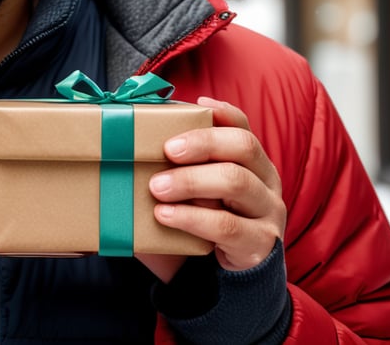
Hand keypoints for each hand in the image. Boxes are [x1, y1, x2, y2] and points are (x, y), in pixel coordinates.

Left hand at [137, 96, 285, 281]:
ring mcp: (268, 212)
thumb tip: (121, 143)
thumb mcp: (188, 194)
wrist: (220, 284)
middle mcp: (266, 181)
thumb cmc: (197, 226)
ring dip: (191, 180)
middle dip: (202, 142)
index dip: (222, 112)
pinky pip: (227, 226)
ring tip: (156, 187)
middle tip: (167, 150)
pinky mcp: (260, 244)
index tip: (196, 105)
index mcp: (251, 161)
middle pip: (243, 146)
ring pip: (237, 182)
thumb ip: (171, 170)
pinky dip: (192, 218)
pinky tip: (165, 215)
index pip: (243, 126)